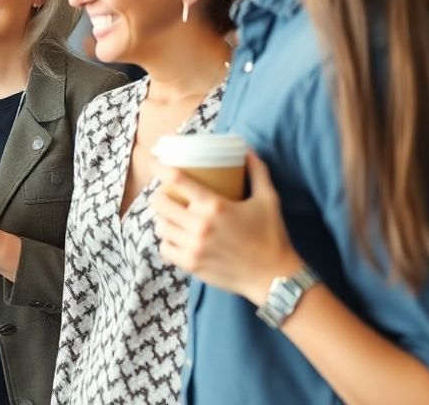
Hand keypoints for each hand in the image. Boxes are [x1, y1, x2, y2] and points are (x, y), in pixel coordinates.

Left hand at [150, 151, 303, 304]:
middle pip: (160, 203)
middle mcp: (199, 225)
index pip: (176, 180)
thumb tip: (248, 151)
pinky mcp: (191, 264)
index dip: (160, 168)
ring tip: (171, 216)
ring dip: (163, 218)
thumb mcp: (268, 199)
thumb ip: (258, 172)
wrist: (274, 278)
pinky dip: (167, 241)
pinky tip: (176, 238)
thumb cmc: (272, 236)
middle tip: (167, 195)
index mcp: (215, 206)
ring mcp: (193, 247)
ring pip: (160, 226)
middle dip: (160, 195)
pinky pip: (165, 248)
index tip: (154, 162)